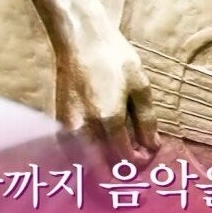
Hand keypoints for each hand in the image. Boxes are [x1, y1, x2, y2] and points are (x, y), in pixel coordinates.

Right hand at [56, 14, 159, 165]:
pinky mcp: (58, 122)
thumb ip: (147, 119)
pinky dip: (85, 159)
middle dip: (122, 172)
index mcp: (108, 118)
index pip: (126, 156)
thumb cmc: (114, 58)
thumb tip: (153, 145)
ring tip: (120, 158)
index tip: (150, 154)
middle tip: (136, 163)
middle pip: (103, 169)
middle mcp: (85, 127)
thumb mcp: (140, 85)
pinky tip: (98, 151)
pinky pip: (71, 152)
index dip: (141, 161)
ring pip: (85, 164)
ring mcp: (68, 126)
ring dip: (103, 169)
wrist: (80, 40)